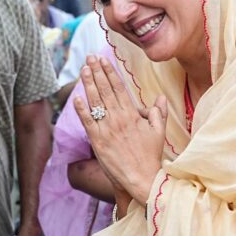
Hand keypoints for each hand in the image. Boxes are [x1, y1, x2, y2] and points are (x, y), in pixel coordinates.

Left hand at [73, 55, 166, 205]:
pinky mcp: (98, 141)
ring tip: (83, 69)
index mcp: (132, 114)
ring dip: (88, 84)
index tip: (104, 59)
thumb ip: (158, 113)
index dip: (110, 72)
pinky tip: (76, 97)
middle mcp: (118, 118)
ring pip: (95, 102)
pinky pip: (87, 122)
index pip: (119, 87)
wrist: (142, 178)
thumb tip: (160, 98)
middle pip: (105, 90)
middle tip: (90, 57)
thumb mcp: (159, 132)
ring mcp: (107, 129)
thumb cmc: (151, 156)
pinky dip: (81, 109)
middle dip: (97, 72)